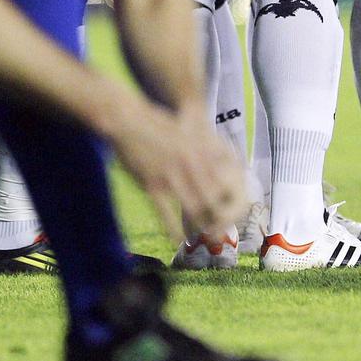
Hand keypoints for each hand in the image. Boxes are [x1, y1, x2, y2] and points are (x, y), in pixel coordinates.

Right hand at [106, 102, 248, 244]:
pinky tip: (177, 239)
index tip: (231, 214)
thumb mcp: (190, 133)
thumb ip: (209, 148)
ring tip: (203, 238)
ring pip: (193, 210)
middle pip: (213, 200)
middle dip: (218, 219)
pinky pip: (166, 214)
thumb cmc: (160, 125)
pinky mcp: (151, 184)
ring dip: (200, 227)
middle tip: (219, 232)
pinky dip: (174, 230)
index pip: (225, 184)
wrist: (129, 121)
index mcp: (203, 151)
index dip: (230, 202)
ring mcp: (171, 175)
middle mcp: (191, 164)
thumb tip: (230, 160)